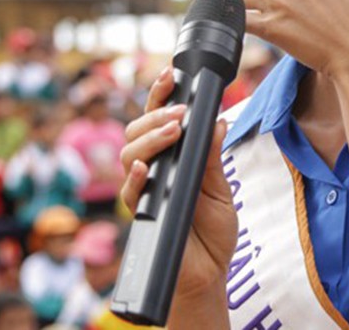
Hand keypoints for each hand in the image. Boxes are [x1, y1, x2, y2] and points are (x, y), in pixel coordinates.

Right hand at [120, 66, 237, 300]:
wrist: (209, 275)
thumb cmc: (211, 232)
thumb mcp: (220, 188)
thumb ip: (213, 157)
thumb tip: (218, 120)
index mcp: (171, 157)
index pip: (157, 118)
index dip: (159, 94)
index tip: (171, 72)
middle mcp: (152, 170)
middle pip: (136, 131)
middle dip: (155, 114)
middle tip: (180, 110)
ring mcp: (143, 191)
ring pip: (129, 154)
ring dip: (150, 138)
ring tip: (173, 130)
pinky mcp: (142, 215)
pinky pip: (130, 192)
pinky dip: (135, 177)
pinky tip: (146, 166)